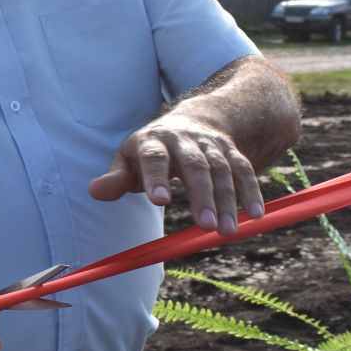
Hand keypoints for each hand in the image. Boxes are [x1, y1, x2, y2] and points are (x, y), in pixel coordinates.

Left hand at [88, 112, 265, 235]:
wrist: (192, 119)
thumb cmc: (151, 150)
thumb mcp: (128, 159)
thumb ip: (115, 178)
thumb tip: (95, 191)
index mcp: (153, 141)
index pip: (154, 159)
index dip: (157, 178)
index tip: (160, 202)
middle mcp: (185, 140)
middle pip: (195, 166)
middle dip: (201, 196)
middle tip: (205, 227)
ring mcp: (211, 145)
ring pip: (222, 171)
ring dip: (228, 201)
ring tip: (226, 232)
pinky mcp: (232, 152)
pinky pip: (244, 170)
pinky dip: (251, 192)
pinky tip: (255, 216)